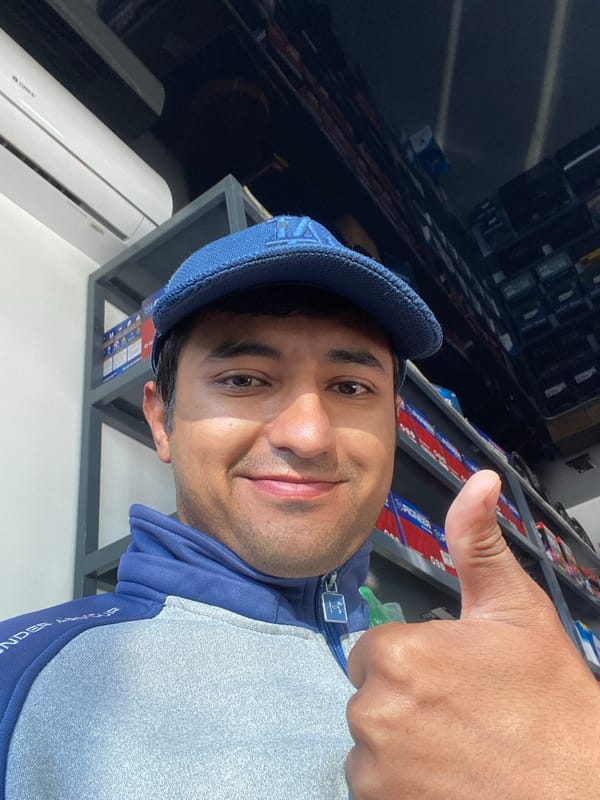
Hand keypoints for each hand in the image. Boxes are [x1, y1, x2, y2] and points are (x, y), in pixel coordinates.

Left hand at [346, 470, 599, 798]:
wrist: (579, 786)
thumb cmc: (548, 697)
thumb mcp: (516, 609)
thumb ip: (478, 542)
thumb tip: (478, 480)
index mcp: (397, 654)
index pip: (375, 651)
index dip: (414, 662)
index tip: (452, 677)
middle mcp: (373, 712)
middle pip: (371, 696)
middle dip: (406, 701)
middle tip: (462, 714)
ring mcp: (375, 770)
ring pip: (371, 743)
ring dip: (401, 745)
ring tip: (457, 749)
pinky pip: (374, 787)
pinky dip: (400, 785)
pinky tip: (447, 779)